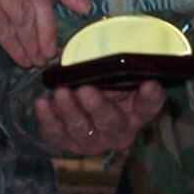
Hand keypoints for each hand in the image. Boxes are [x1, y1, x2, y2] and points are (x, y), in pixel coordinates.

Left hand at [31, 78, 162, 155]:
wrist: (83, 105)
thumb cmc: (107, 86)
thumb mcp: (118, 76)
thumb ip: (121, 69)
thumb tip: (120, 49)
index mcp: (138, 113)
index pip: (149, 106)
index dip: (150, 97)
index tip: (149, 84)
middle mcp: (118, 132)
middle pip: (111, 122)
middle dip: (97, 106)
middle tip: (85, 89)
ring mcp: (93, 142)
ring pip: (81, 129)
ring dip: (69, 111)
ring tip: (61, 92)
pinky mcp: (68, 143)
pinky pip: (56, 133)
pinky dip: (48, 119)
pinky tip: (42, 103)